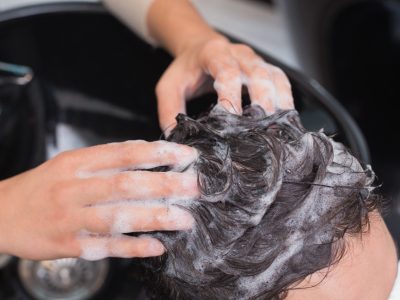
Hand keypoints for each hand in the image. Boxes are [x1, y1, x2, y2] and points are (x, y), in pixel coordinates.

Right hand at [0, 141, 197, 259]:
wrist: (2, 214)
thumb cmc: (44, 186)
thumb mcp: (70, 163)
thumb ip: (107, 159)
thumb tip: (148, 152)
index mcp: (77, 163)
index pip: (124, 153)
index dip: (158, 154)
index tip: (186, 157)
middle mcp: (74, 188)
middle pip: (125, 185)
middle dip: (165, 186)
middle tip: (195, 187)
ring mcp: (71, 218)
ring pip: (118, 217)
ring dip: (155, 218)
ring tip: (185, 219)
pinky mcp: (68, 245)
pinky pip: (105, 247)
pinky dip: (133, 247)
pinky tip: (157, 246)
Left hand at [156, 37, 294, 132]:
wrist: (199, 48)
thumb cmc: (185, 69)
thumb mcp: (169, 87)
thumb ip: (169, 111)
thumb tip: (176, 139)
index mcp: (213, 53)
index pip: (227, 72)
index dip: (231, 95)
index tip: (231, 119)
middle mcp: (239, 54)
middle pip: (258, 73)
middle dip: (262, 101)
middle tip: (260, 126)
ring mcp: (255, 60)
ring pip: (275, 77)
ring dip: (278, 102)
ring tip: (277, 127)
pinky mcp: (265, 69)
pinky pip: (282, 82)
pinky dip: (285, 100)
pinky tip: (284, 120)